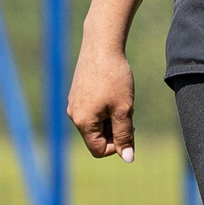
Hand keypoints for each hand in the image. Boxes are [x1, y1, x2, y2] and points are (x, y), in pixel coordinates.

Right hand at [67, 29, 137, 160]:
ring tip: (121, 101)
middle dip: (115, 131)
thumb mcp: (124, 110)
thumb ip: (125, 136)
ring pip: (96, 123)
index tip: (130, 129)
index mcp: (82, 122)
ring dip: (111, 119)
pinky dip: (105, 108)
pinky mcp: (78, 93)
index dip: (117, 146)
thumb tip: (128, 159)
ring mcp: (74, 103)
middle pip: (96, 137)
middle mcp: (73, 115)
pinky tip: (114, 92)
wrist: (102, 45)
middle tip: (128, 113)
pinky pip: (92, 110)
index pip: (99, 150)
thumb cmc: (114, 78)